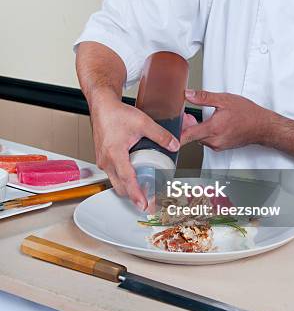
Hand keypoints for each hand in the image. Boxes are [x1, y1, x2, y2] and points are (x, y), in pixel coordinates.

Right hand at [90, 90, 178, 209]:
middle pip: (120, 186)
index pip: (127, 179)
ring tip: (143, 193)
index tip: (143, 205)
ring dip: (128, 189)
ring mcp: (103, 161)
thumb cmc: (116, 113)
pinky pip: (112, 175)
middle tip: (149, 203)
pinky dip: (123, 180)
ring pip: (115, 182)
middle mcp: (106, 160)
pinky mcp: (103, 159)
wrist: (102, 106)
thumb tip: (174, 145)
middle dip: (134, 197)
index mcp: (115, 153)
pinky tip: (133, 178)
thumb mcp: (143, 123)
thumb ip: (160, 135)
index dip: (136, 194)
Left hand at [180, 89, 268, 150]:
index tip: (165, 133)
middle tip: (185, 115)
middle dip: (186, 126)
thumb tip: (188, 94)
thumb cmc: (248, 114)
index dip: (174, 134)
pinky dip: (204, 132)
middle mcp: (214, 141)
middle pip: (191, 136)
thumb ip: (204, 97)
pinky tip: (209, 123)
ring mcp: (218, 145)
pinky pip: (207, 140)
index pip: (187, 136)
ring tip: (197, 117)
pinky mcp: (221, 147)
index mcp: (213, 129)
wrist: (263, 126)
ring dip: (195, 129)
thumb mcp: (225, 99)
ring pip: (199, 138)